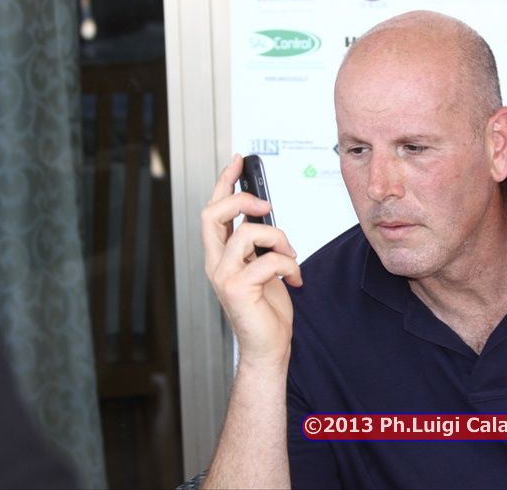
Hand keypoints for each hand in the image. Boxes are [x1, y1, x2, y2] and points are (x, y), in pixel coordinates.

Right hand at [201, 154, 302, 369]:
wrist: (268, 346)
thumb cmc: (266, 308)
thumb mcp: (263, 265)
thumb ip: (258, 242)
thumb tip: (267, 214)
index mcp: (220, 254)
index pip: (214, 210)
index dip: (223, 182)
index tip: (237, 160)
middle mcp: (215, 263)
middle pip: (213, 214)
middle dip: (242, 200)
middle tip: (267, 205)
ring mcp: (222, 277)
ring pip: (247, 234)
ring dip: (279, 239)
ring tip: (291, 255)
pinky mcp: (237, 290)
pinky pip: (267, 260)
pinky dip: (289, 265)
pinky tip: (294, 279)